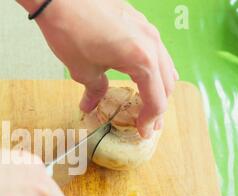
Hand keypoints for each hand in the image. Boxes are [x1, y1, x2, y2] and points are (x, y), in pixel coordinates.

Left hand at [18, 0, 177, 137]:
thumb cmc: (71, 32)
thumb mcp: (83, 70)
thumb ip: (95, 91)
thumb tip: (90, 106)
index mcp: (142, 60)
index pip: (156, 99)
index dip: (150, 119)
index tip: (143, 132)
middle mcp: (152, 44)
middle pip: (166, 84)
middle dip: (158, 106)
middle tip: (148, 123)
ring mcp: (148, 30)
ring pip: (164, 66)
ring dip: (159, 87)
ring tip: (149, 102)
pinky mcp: (139, 22)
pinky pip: (155, 50)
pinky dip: (154, 68)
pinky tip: (144, 74)